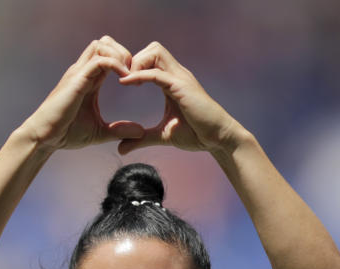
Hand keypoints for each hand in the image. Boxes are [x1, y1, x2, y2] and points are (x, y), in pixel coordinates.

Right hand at [20, 36, 143, 150]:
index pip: (108, 55)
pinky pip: (99, 60)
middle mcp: (83, 71)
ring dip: (120, 55)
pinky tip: (125, 79)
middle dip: (124, 52)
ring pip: (102, 45)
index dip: (125, 62)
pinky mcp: (76, 80)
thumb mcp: (100, 132)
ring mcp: (79, 73)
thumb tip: (141, 132)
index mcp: (89, 79)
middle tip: (134, 73)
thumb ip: (119, 130)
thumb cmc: (66, 133)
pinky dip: (115, 64)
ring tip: (130, 75)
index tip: (137, 81)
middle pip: (105, 42)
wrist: (44, 138)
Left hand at [116, 42, 242, 154]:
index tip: (122, 81)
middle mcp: (177, 75)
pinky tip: (126, 83)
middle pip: (153, 48)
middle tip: (123, 78)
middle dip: (134, 58)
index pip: (152, 59)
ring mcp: (180, 78)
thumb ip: (141, 139)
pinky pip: (156, 73)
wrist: (219, 139)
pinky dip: (139, 75)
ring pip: (154, 52)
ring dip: (137, 62)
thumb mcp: (162, 135)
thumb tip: (120, 148)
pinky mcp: (181, 87)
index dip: (135, 65)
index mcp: (173, 81)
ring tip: (125, 80)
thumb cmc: (196, 135)